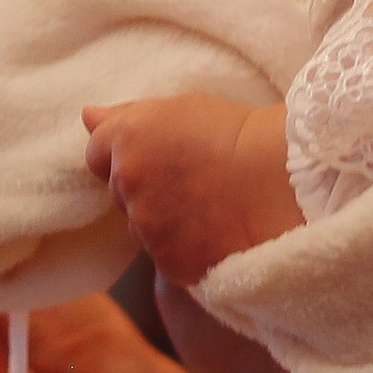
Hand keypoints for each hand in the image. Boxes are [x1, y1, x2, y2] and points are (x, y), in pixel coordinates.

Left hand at [82, 95, 301, 285]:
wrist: (284, 181)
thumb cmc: (242, 134)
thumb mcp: (183, 107)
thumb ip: (127, 115)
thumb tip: (88, 117)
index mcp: (129, 138)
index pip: (97, 151)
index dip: (127, 152)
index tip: (160, 153)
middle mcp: (129, 183)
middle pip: (121, 191)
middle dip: (146, 187)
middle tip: (193, 178)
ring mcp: (147, 229)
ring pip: (144, 227)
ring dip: (164, 220)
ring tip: (211, 205)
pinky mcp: (169, 264)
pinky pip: (167, 256)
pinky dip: (185, 247)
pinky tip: (217, 230)